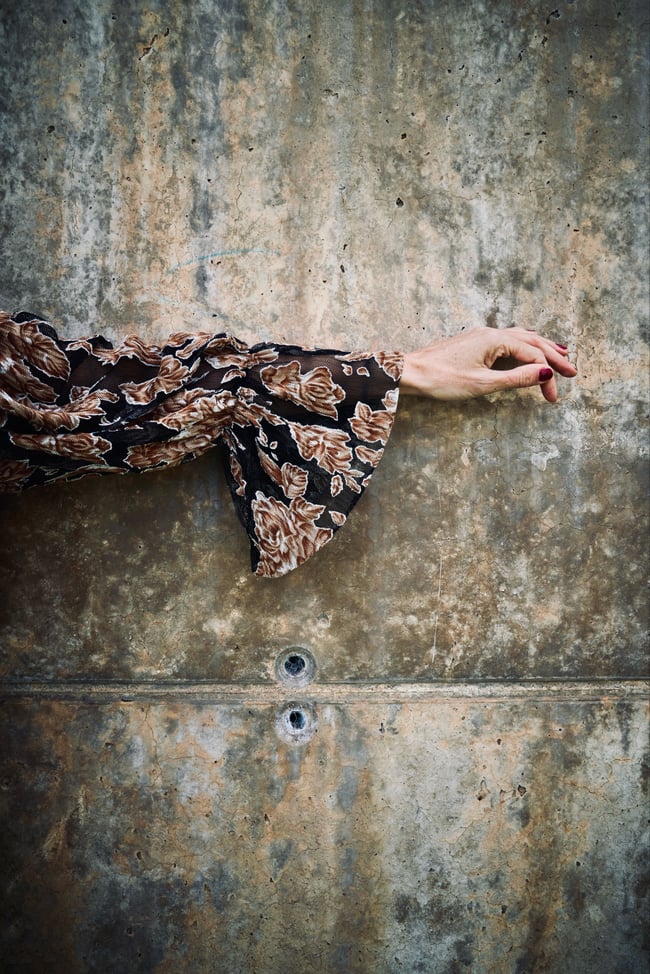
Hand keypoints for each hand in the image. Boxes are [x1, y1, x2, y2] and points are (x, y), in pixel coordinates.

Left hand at [400, 327, 576, 402]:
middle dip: (553, 356)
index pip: (532, 356)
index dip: (547, 377)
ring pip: (519, 338)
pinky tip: (524, 348)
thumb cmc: (441, 380)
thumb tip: (545, 373)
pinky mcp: (473, 343)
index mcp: (495, 339)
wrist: (409, 373)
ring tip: (559, 353)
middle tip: (572, 371)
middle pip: (531, 342)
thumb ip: (516, 378)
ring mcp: (481, 336)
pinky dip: (522, 345)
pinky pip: (507, 340)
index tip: (552, 398)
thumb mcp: (483, 384)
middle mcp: (490, 333)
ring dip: (540, 347)